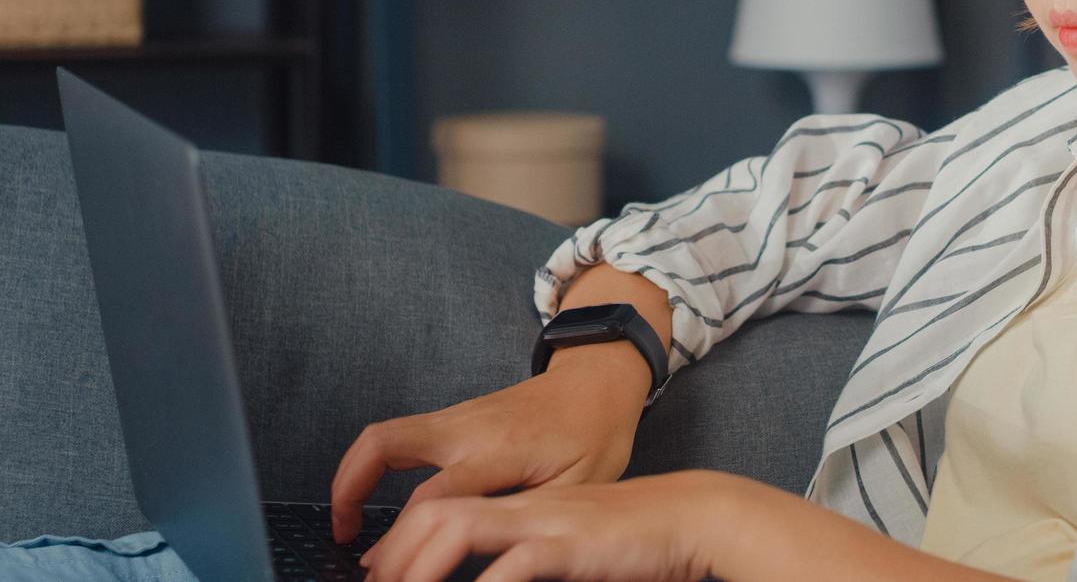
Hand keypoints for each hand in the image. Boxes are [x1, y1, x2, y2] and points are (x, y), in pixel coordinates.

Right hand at [329, 351, 649, 543]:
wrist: (598, 382)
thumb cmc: (594, 435)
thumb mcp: (577, 488)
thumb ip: (526, 520)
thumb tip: (484, 560)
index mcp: (501, 449)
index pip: (434, 497)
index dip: (406, 541)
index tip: (392, 576)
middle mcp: (468, 427)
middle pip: (384, 446)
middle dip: (350, 493)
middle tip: (346, 540)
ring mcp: (456, 416)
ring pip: (381, 435)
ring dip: (351, 475)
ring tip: (346, 523)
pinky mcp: (452, 417)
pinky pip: (397, 435)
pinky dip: (371, 465)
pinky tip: (372, 498)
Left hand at [356, 469, 731, 581]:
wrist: (694, 513)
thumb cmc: (637, 538)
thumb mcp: (572, 547)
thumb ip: (528, 559)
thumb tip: (493, 575)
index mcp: (520, 503)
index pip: (442, 509)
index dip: (400, 542)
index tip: (383, 575)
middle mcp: (523, 504)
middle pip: (433, 512)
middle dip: (393, 554)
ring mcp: (545, 519)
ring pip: (456, 527)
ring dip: (417, 567)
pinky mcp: (571, 541)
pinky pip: (513, 562)